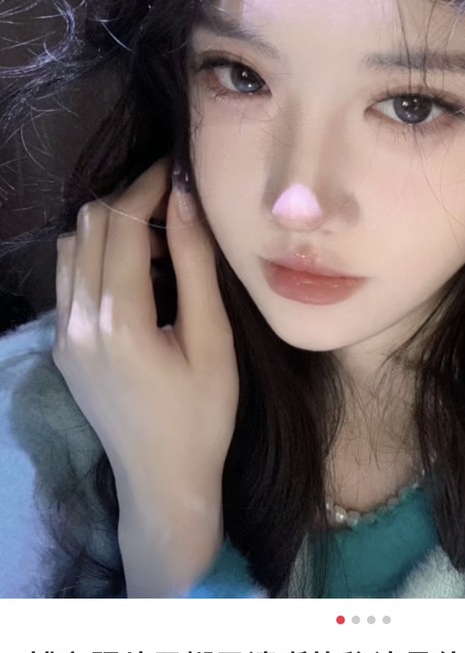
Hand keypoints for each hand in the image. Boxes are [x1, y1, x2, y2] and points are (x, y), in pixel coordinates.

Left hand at [53, 158, 238, 595]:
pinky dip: (98, 256)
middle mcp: (77, 320)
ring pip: (72, 245)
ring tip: (160, 244)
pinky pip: (69, 276)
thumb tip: (184, 196)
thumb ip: (193, 266)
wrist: (162, 482)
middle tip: (178, 208)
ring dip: (111, 228)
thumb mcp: (213, 341)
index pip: (120, 222)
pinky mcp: (63, 345)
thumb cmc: (202, 417)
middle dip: (131, 201)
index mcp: (117, 319)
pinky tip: (138, 274)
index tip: (183, 171)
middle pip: (88, 224)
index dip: (150, 184)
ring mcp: (63, 334)